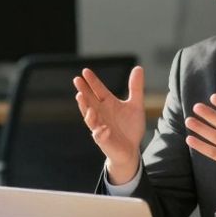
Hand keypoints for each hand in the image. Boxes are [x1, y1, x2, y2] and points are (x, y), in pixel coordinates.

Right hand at [74, 66, 145, 184]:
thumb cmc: (130, 127)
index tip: (85, 71)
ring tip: (81, 98)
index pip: (98, 90)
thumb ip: (136, 87)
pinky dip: (100, 132)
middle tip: (77, 80)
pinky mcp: (104, 140)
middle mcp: (101, 114)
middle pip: (90, 101)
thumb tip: (138, 67)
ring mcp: (100, 127)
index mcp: (108, 104)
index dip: (92, 81)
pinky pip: (100, 136)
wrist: (131, 149)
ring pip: (90, 118)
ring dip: (86, 109)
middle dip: (83, 91)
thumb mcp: (136, 105)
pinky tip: (103, 128)